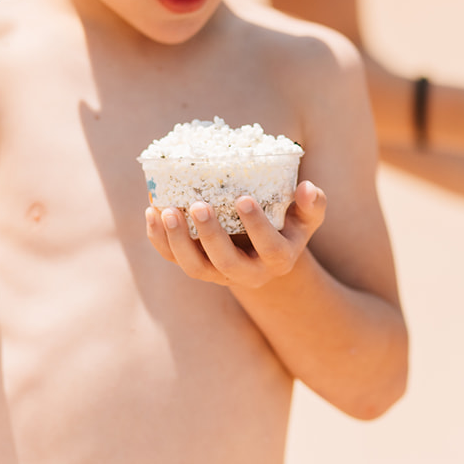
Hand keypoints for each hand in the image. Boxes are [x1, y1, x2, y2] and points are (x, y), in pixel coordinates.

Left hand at [144, 181, 327, 289]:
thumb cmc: (286, 225)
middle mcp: (248, 273)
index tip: (244, 199)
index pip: (269, 247)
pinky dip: (159, 239)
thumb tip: (308, 189)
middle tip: (198, 205)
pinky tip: (151, 212)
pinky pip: (172, 258)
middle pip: (226, 264)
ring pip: (194, 267)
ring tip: (166, 210)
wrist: (262, 253)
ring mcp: (218, 274)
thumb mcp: (305, 218)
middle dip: (210, 236)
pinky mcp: (196, 266)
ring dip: (177, 241)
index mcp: (278, 259)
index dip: (256, 226)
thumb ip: (312, 205)